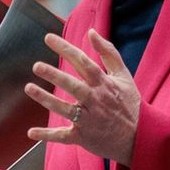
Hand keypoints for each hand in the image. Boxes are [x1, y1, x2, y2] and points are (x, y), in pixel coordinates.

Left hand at [24, 30, 139, 164]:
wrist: (140, 137)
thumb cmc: (128, 103)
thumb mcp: (123, 76)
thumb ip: (108, 53)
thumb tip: (92, 32)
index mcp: (104, 84)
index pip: (83, 62)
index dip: (66, 49)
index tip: (48, 38)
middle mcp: (95, 101)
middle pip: (73, 86)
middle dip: (55, 76)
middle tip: (37, 66)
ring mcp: (88, 119)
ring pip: (65, 109)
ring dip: (46, 99)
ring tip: (29, 88)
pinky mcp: (82, 136)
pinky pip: (63, 136)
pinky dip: (47, 135)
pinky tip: (30, 132)